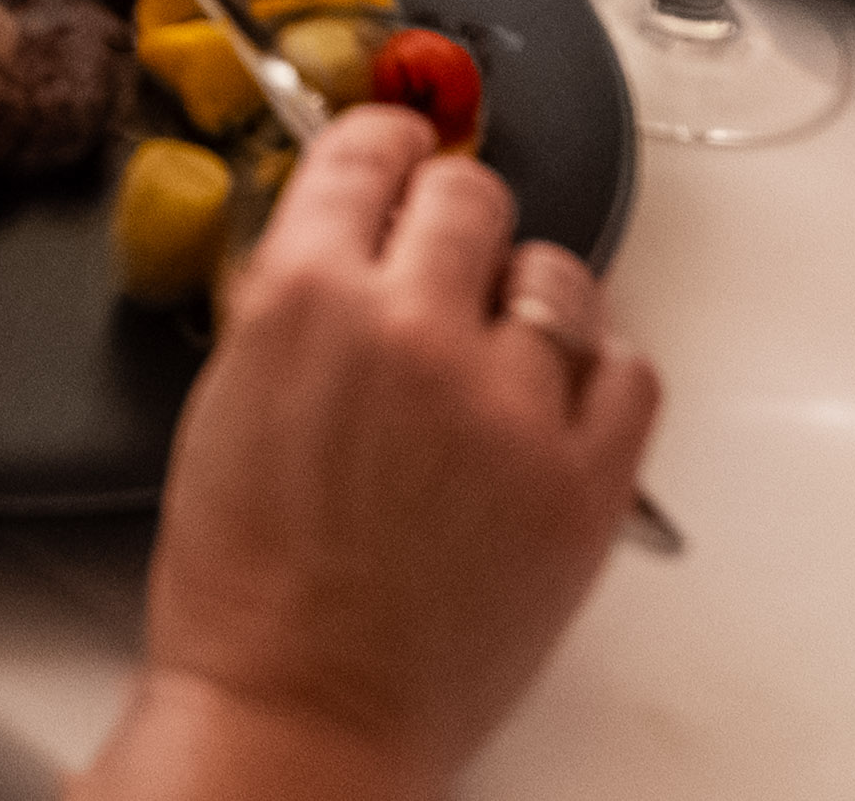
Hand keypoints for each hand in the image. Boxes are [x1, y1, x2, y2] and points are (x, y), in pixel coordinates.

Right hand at [102, 110, 651, 800]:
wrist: (301, 712)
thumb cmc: (244, 583)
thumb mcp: (225, 396)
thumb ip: (290, 299)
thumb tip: (340, 234)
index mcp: (305, 296)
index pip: (369, 150)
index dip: (386, 142)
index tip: (399, 146)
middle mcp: (413, 328)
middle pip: (472, 193)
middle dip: (453, 218)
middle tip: (444, 258)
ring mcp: (510, 405)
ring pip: (559, 277)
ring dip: (526, 298)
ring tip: (498, 352)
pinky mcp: (585, 482)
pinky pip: (629, 372)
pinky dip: (597, 375)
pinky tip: (555, 401)